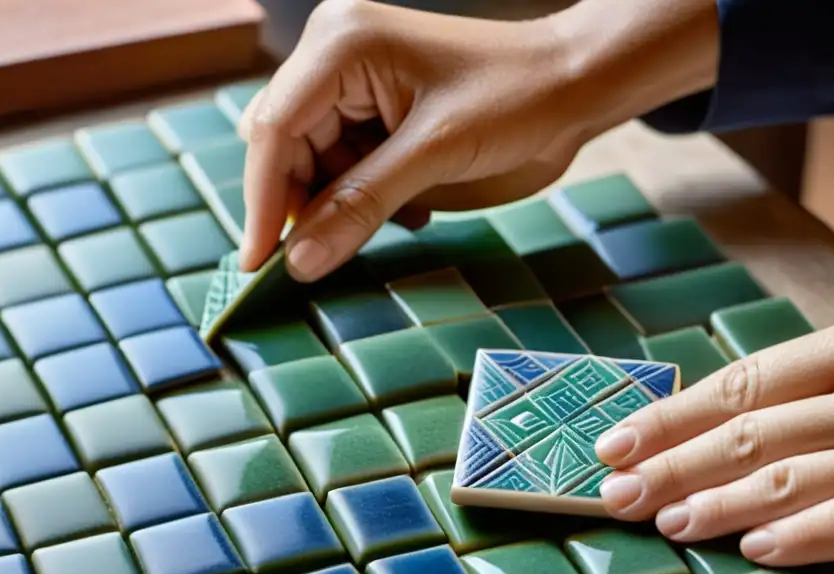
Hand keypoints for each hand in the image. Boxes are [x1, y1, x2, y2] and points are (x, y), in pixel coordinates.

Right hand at [237, 0, 718, 280]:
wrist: (576, 88)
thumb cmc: (518, 100)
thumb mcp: (437, 154)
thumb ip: (362, 205)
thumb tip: (299, 262)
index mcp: (341, 46)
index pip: (275, 131)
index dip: (263, 202)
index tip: (258, 266)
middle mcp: (337, 62)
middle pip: (285, 151)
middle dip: (301, 207)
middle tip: (315, 263)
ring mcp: (358, 91)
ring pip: (315, 169)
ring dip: (341, 209)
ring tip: (401, 216)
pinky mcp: (381, 120)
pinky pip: (349, 174)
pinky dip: (368, 202)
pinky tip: (415, 206)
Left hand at [595, 307, 833, 568]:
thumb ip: (822, 385)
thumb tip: (720, 420)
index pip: (745, 379)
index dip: (672, 414)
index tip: (614, 441)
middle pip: (754, 428)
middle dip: (673, 464)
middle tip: (614, 492)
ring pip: (796, 473)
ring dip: (721, 502)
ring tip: (667, 523)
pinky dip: (805, 535)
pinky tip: (756, 551)